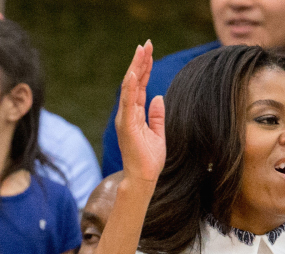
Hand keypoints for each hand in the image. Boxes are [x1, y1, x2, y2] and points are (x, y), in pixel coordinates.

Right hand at [116, 40, 165, 182]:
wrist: (143, 178)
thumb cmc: (149, 160)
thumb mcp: (158, 133)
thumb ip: (157, 115)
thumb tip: (159, 97)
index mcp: (135, 114)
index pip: (140, 86)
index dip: (145, 68)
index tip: (149, 51)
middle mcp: (127, 114)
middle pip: (134, 82)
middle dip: (140, 62)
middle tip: (146, 44)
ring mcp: (125, 119)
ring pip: (130, 88)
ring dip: (136, 69)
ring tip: (141, 51)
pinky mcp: (127, 126)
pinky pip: (128, 103)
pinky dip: (131, 88)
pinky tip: (134, 74)